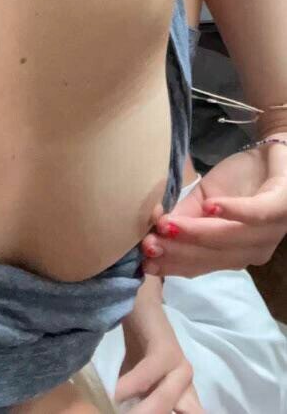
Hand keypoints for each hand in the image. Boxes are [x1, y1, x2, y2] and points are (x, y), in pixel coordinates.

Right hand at [117, 277, 203, 412]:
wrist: (138, 302)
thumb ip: (135, 404)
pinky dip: (130, 387)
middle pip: (187, 413)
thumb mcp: (136, 387)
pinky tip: (114, 394)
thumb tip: (117, 411)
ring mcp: (179, 368)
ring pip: (165, 403)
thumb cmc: (137, 347)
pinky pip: (149, 374)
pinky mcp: (166, 350)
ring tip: (118, 412)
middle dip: (155, 412)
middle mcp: (187, 386)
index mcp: (183, 399)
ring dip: (144, 411)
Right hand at [141, 134, 286, 277]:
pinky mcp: (281, 208)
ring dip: (197, 233)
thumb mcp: (206, 197)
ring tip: (169, 226)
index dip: (174, 263)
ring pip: (230, 239)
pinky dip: (233, 212)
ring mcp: (270, 232)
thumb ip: (186, 215)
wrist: (275, 155)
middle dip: (179, 250)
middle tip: (150, 244)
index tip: (145, 261)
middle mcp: (253, 250)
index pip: (202, 264)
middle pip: (214, 255)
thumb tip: (155, 227)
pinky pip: (256, 215)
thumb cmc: (242, 179)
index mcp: (234, 253)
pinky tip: (211, 206)